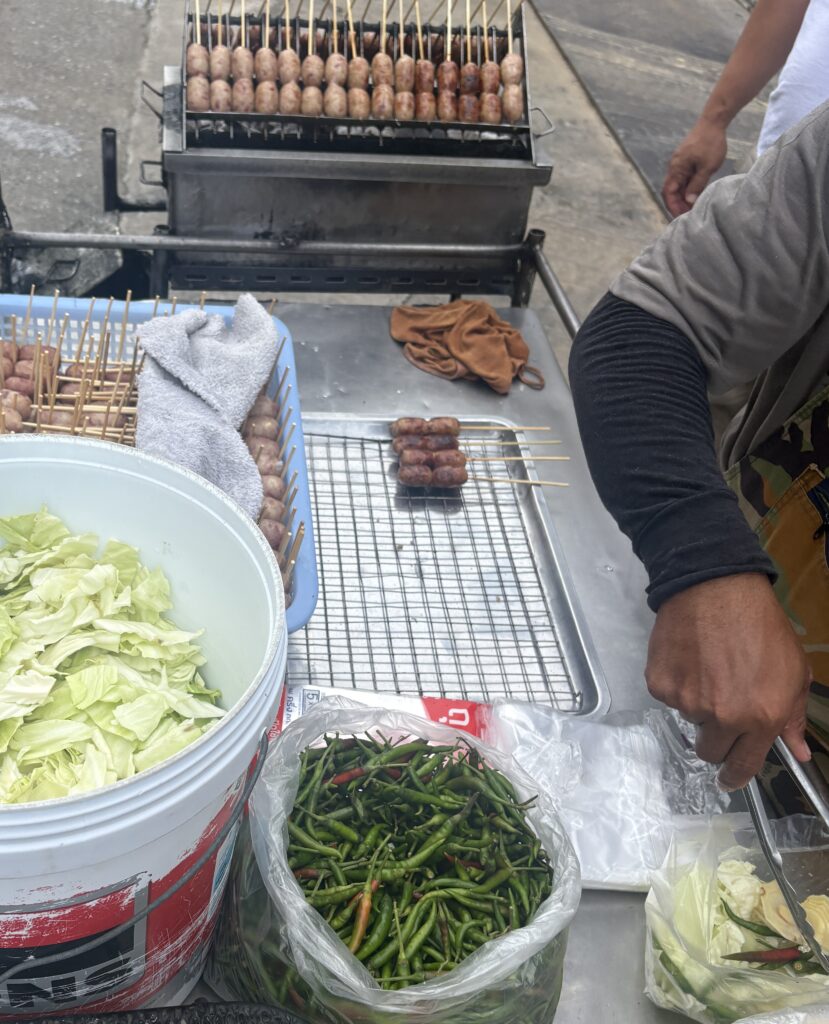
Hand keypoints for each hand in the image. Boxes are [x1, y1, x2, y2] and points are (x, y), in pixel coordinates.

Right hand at [646, 574, 810, 790]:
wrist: (715, 588)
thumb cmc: (760, 625)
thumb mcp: (794, 671)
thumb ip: (793, 717)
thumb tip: (798, 752)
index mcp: (761, 718)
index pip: (744, 766)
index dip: (735, 777)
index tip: (729, 779)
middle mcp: (723, 717)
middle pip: (710, 751)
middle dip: (715, 737)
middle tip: (719, 709)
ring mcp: (687, 702)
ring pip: (689, 720)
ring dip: (697, 704)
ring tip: (707, 668)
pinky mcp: (660, 685)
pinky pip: (667, 697)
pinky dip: (676, 683)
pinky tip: (689, 659)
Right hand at [662, 118, 727, 217]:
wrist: (713, 122)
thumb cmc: (711, 143)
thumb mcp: (707, 167)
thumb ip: (697, 185)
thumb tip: (690, 201)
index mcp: (676, 169)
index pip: (669, 193)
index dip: (673, 206)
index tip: (681, 216)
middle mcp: (675, 167)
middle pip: (671, 191)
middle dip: (677, 204)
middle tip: (687, 215)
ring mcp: (680, 164)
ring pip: (677, 185)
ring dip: (682, 197)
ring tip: (692, 207)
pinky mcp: (686, 161)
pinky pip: (683, 178)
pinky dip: (687, 188)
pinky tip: (695, 194)